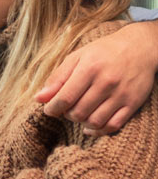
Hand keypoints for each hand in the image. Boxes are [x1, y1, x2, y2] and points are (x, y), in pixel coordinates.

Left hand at [35, 20, 157, 134]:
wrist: (139, 47)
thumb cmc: (103, 52)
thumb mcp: (77, 57)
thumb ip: (57, 78)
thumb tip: (39, 99)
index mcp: (90, 68)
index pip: (65, 98)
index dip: (52, 109)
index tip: (49, 110)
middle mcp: (106, 82)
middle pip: (78, 112)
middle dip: (66, 115)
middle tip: (66, 109)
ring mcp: (121, 94)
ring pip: (94, 121)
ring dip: (81, 122)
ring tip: (78, 114)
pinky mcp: (133, 104)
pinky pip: (112, 126)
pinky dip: (98, 130)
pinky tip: (90, 126)